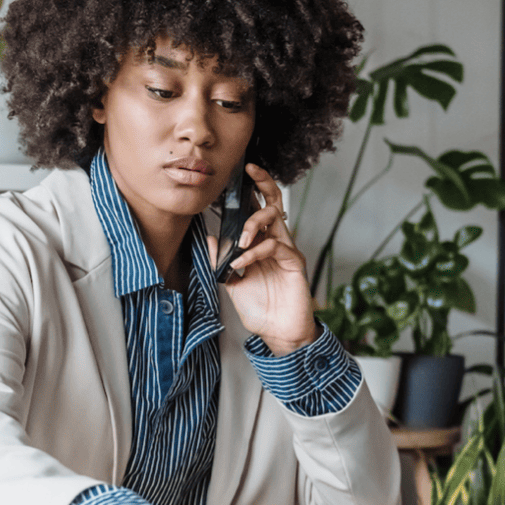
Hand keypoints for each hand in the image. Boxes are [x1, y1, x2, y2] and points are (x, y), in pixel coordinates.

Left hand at [207, 164, 317, 355]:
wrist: (278, 334)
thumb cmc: (260, 309)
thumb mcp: (233, 283)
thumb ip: (222, 261)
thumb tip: (210, 238)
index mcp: (261, 243)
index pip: (257, 210)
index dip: (250, 191)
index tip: (238, 174)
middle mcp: (276, 242)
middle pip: (274, 202)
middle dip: (263, 183)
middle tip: (250, 171)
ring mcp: (287, 250)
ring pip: (275, 219)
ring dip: (253, 223)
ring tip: (240, 241)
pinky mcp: (294, 263)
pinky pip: (275, 246)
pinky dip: (255, 252)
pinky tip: (242, 264)